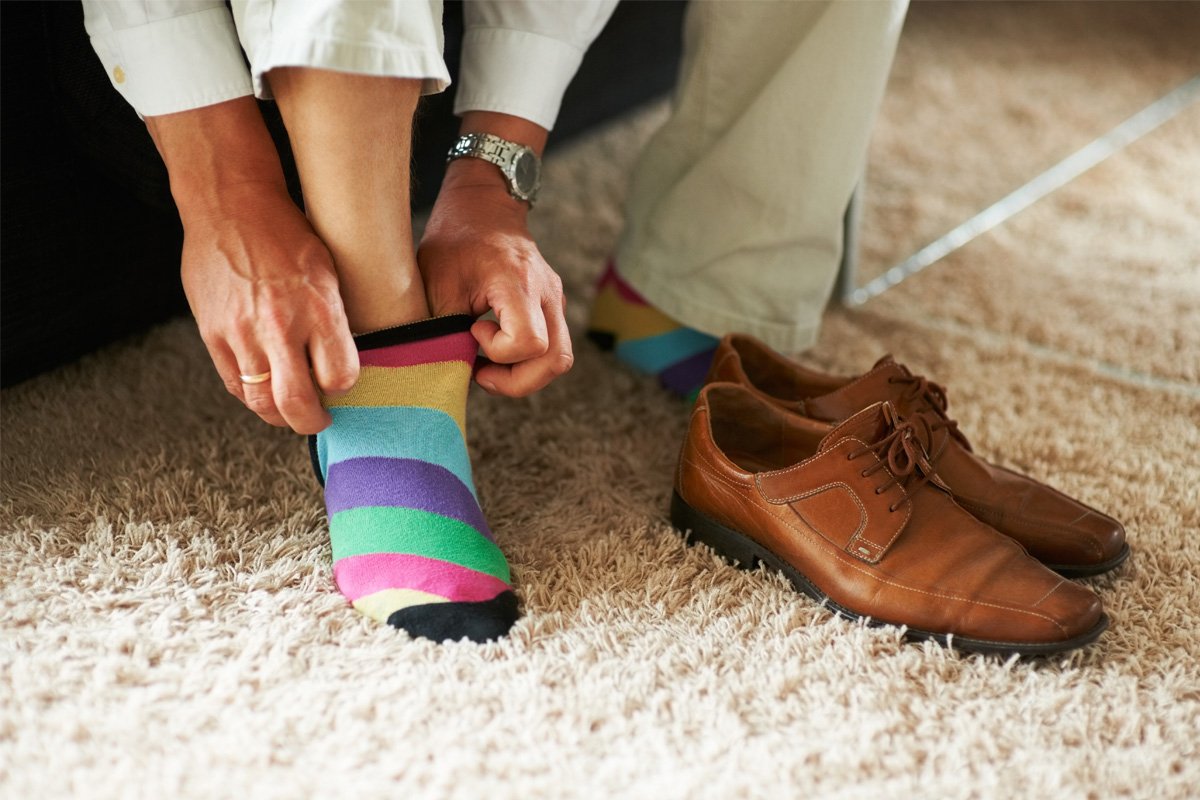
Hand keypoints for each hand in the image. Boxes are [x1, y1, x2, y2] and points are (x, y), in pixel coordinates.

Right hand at [181, 182, 357, 432]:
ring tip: (290, 408)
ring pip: (260, 403)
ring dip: (279, 415)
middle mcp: (279, 324)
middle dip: (311, 422)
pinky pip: (234, 384)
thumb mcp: (328, 270)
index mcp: (318, 306)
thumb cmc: (286, 234)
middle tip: (319, 419)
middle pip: (297, 403)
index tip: (342, 385)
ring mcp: (241, 332)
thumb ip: (333, 319)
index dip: (344, 388)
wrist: (229, 206)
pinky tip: (264, 388)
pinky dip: (251, 395)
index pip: (340, 376)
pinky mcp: (212, 334)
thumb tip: (340, 361)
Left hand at [418, 177, 572, 396]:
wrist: (483, 205)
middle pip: (556, 359)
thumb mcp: (436, 284)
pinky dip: (527, 360)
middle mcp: (546, 292)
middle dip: (518, 380)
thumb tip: (447, 372)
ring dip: (525, 374)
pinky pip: (553, 346)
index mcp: (518, 281)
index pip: (530, 342)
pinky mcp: (552, 306)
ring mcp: (555, 299)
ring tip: (488, 365)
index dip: (499, 352)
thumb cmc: (455, 240)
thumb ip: (445, 330)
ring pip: (560, 358)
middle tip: (481, 372)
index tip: (472, 330)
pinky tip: (496, 349)